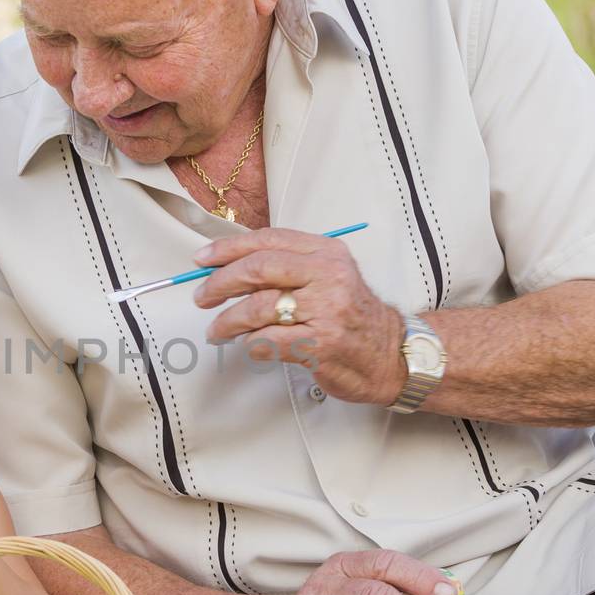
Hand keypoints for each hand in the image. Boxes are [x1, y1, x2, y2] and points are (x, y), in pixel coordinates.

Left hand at [193, 227, 403, 404]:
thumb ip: (287, 268)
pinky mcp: (321, 344)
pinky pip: (267, 341)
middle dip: (220, 283)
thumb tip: (228, 268)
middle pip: (258, 268)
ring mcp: (326, 310)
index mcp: (326, 253)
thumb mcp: (329, 277)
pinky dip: (249, 345)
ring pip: (257, 307)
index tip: (202, 260)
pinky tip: (248, 346)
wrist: (392, 354)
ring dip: (228, 321)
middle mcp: (328, 276)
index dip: (228, 249)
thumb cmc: (352, 317)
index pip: (268, 240)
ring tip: (218, 330)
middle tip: (203, 297)